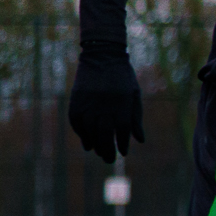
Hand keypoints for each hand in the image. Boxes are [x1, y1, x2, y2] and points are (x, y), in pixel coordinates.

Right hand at [68, 49, 144, 163]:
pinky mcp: (76, 100)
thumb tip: (140, 140)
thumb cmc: (123, 77)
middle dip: (107, 149)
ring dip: (93, 143)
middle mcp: (104, 104)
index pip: (122, 129)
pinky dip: (81, 133)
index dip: (122, 143)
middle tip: (109, 159)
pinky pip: (76, 121)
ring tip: (98, 152)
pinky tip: (87, 140)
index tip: (123, 152)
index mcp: (122, 102)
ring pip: (89, 129)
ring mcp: (88, 102)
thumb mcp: (134, 94)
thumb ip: (136, 118)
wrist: (102, 56)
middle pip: (104, 133)